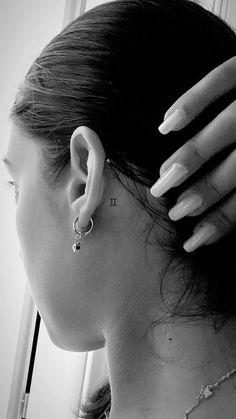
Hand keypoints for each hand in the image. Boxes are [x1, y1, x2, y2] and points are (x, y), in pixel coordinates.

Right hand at [150, 56, 235, 252]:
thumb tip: (228, 212)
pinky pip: (220, 78)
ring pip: (229, 126)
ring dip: (193, 155)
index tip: (196, 238)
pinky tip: (166, 125)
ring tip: (164, 178)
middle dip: (207, 191)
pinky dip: (192, 101)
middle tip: (176, 211)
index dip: (226, 219)